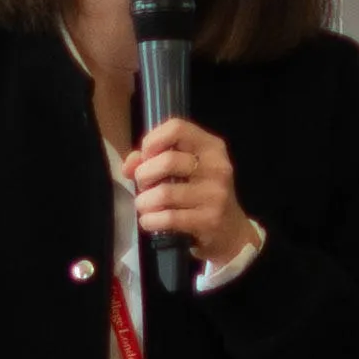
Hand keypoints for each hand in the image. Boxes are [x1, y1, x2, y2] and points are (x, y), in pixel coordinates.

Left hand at [123, 118, 259, 274]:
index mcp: (211, 147)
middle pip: (167, 161)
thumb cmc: (200, 193)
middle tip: (143, 186)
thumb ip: (152, 159)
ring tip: (144, 205)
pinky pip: (169, 218)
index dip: (152, 140)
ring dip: (143, 202)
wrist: (230, 229)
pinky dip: (150, 220)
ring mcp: (215, 194)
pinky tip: (149, 221)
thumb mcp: (184, 169)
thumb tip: (129, 166)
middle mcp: (216, 166)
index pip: (176, 128)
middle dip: (143, 175)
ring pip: (164, 193)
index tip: (146, 157)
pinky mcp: (209, 220)